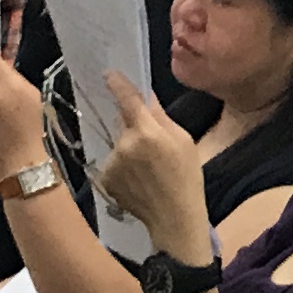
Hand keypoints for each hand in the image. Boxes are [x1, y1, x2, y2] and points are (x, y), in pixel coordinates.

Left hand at [92, 78, 210, 254]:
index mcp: (147, 132)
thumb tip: (146, 97)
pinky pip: (113, 162)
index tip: (108, 73)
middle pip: (124, 123)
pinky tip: (138, 180)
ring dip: (128, 149)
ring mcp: (112, 163)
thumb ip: (161, 117)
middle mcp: (124, 144)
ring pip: (118, 144)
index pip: (127, 99)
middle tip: (153, 146)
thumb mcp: (183, 141)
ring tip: (148, 169)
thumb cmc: (186, 178)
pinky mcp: (106, 178)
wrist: (174, 219)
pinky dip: (123, 167)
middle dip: (134, 128)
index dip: (118, 83)